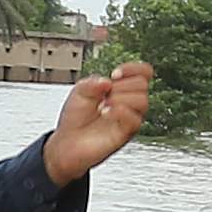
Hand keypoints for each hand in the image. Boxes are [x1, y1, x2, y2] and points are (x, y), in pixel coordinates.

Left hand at [46, 57, 154, 177]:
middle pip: (142, 84)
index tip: (114, 74)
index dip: (133, 69)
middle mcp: (128, 102)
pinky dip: (120, 112)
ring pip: (142, 100)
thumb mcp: (79, 92)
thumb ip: (92, 82)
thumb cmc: (75, 118)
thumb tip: (107, 81)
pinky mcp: (126, 132)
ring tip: (103, 106)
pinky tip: (106, 114)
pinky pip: (135, 119)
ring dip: (121, 99)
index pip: (143, 72)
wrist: (68, 142)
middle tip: (104, 95)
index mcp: (120, 88)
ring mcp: (128, 117)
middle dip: (121, 86)